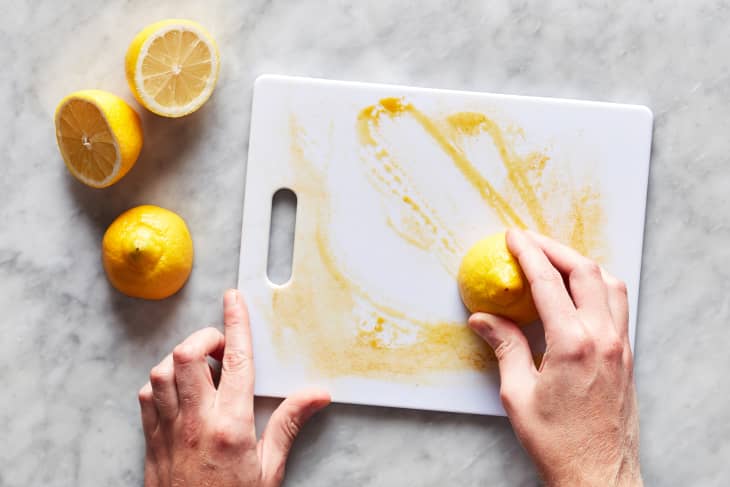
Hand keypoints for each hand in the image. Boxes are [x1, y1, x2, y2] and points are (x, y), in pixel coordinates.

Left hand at [138, 289, 329, 486]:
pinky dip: (160, 383)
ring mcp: (168, 430)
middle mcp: (196, 421)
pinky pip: (146, 396)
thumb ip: (289, 424)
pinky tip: (179, 392)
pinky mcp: (150, 441)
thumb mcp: (270, 469)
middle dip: (205, 338)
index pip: (236, 361)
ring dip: (181, 360)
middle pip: (187, 356)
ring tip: (203, 370)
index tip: (235, 300)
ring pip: (161, 371)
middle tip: (222, 348)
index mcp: (231, 426)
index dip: (236, 324)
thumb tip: (317, 395)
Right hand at [469, 229, 641, 486]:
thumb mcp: (517, 394)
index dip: (528, 253)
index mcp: (573, 344)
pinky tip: (579, 292)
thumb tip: (484, 319)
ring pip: (610, 284)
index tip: (513, 238)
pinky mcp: (626, 356)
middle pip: (585, 272)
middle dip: (554, 248)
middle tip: (529, 240)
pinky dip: (598, 286)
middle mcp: (603, 338)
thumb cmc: (557, 442)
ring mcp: (620, 346)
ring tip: (556, 259)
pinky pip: (617, 305)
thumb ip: (504, 347)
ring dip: (581, 264)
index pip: (548, 283)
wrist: (596, 474)